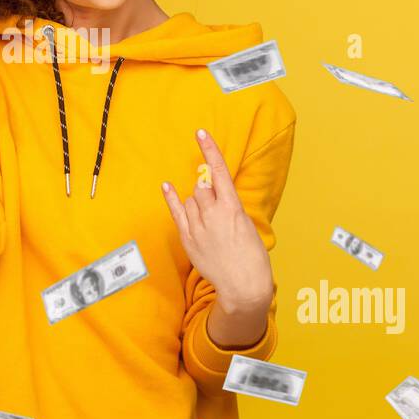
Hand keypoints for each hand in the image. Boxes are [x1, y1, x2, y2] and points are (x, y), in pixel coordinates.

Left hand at [162, 129, 273, 344]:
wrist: (243, 285)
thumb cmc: (252, 256)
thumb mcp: (246, 225)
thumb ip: (230, 208)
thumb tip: (218, 196)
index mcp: (232, 208)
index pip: (218, 172)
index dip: (209, 150)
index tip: (200, 133)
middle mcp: (213, 214)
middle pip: (202, 187)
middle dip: (208, 190)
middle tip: (217, 207)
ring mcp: (198, 227)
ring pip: (191, 199)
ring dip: (198, 202)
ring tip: (210, 220)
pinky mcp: (188, 239)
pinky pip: (177, 212)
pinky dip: (172, 199)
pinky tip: (167, 186)